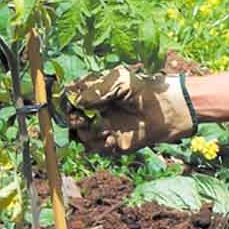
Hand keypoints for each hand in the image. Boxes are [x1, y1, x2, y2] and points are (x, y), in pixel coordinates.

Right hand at [65, 66, 194, 153]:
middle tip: (79, 118)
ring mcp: (99, 128)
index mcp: (92, 94)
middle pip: (69, 118)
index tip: (69, 104)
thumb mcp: (119, 81)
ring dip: (86, 132)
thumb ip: (97, 90)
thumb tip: (76, 101)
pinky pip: (94, 147)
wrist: (163, 111)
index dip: (65, 102)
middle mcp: (92, 111)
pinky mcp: (110, 143)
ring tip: (102, 127)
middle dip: (71, 119)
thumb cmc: (142, 90)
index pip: (69, 98)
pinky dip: (99, 143)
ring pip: (79, 134)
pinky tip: (110, 137)